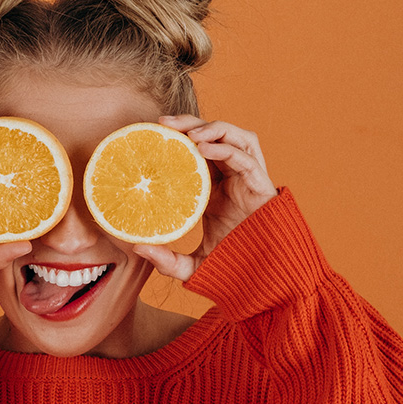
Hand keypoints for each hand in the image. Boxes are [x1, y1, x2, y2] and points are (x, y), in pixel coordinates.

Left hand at [133, 115, 277, 281]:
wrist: (264, 281)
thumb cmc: (232, 268)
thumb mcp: (192, 265)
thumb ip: (167, 260)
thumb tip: (138, 248)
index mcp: (215, 188)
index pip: (198, 151)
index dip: (179, 137)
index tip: (153, 132)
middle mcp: (232, 178)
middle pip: (215, 136)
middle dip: (191, 123)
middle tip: (164, 123)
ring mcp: (249, 180)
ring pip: (236, 137)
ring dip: (213, 128)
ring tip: (188, 133)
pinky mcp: (262, 186)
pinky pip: (246, 158)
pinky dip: (225, 148)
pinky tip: (204, 148)